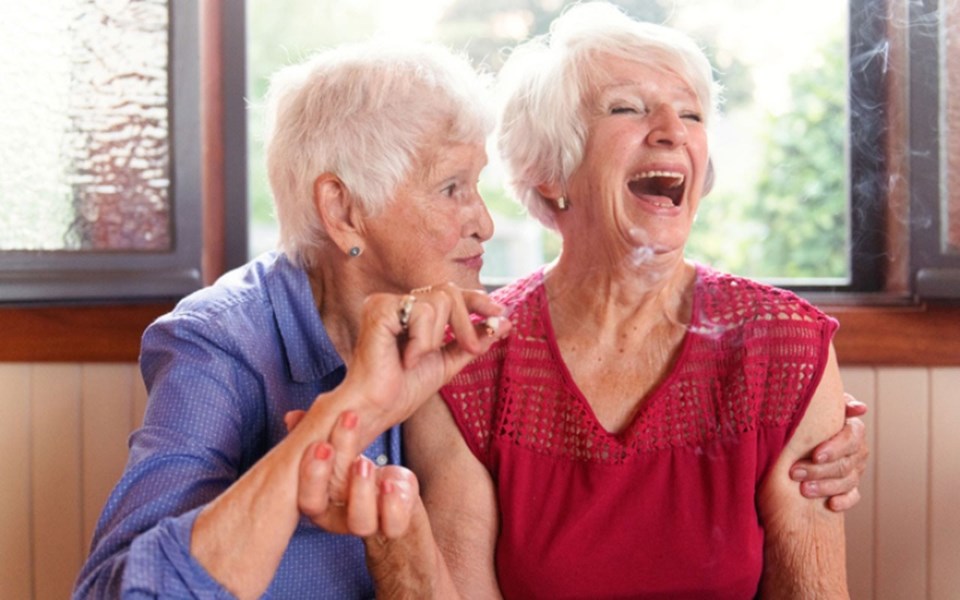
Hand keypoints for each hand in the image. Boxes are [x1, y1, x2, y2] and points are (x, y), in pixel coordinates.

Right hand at [292, 410, 419, 538]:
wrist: (393, 490)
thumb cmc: (357, 467)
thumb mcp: (338, 444)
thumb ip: (316, 429)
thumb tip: (292, 417)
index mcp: (315, 498)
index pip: (302, 495)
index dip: (309, 473)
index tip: (321, 445)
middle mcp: (334, 518)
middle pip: (316, 506)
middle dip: (321, 476)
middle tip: (332, 447)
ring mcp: (365, 523)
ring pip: (359, 523)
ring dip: (360, 491)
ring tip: (365, 463)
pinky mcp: (393, 525)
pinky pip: (392, 526)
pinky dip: (392, 505)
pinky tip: (390, 482)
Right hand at [338, 283, 510, 439]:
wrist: (377, 410)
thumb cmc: (403, 389)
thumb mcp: (447, 362)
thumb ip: (471, 341)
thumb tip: (504, 323)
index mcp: (409, 312)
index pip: (449, 294)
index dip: (477, 300)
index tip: (499, 312)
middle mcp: (396, 302)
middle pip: (448, 292)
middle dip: (466, 322)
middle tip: (472, 348)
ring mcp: (385, 302)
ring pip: (439, 301)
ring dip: (437, 338)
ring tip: (416, 359)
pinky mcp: (379, 308)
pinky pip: (422, 313)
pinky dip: (422, 341)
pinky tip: (405, 358)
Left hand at [789, 392, 868, 510]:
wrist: (799, 433)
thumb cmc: (807, 416)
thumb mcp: (815, 406)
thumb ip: (834, 404)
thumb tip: (859, 408)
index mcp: (852, 429)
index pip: (852, 438)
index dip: (835, 447)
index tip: (815, 455)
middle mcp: (857, 450)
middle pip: (846, 463)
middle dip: (819, 470)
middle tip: (795, 472)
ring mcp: (855, 470)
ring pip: (848, 481)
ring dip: (826, 487)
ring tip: (803, 490)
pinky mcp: (849, 487)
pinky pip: (853, 497)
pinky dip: (844, 501)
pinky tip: (830, 505)